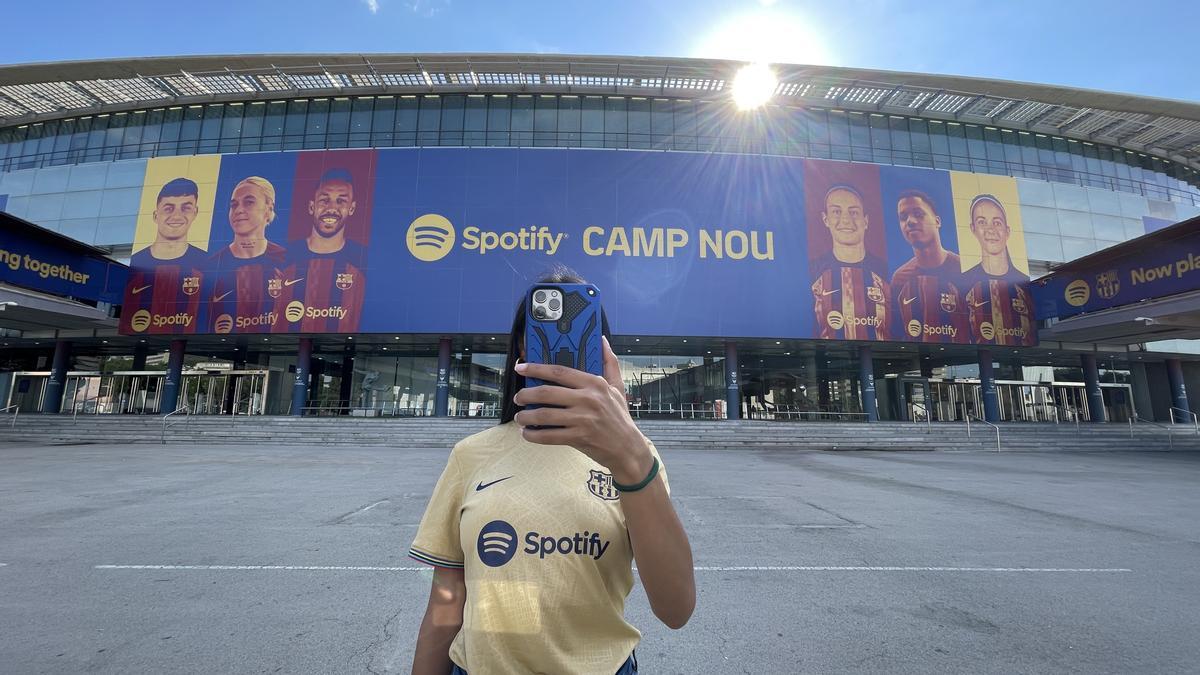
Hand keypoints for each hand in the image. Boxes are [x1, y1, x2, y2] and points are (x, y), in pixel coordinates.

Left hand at [513, 336, 652, 483]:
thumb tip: (602, 340)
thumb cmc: (620, 417)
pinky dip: (534, 435)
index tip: (521, 368)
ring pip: (544, 415)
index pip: (559, 371)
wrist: (628, 448)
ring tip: (520, 417)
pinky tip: (527, 433)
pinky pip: (549, 436)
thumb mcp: (617, 387)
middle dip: (526, 394)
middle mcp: (587, 399)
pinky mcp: (578, 437)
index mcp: (594, 384)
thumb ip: (609, 362)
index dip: (536, 368)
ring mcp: (582, 420)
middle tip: (519, 397)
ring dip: (526, 416)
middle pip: (546, 392)